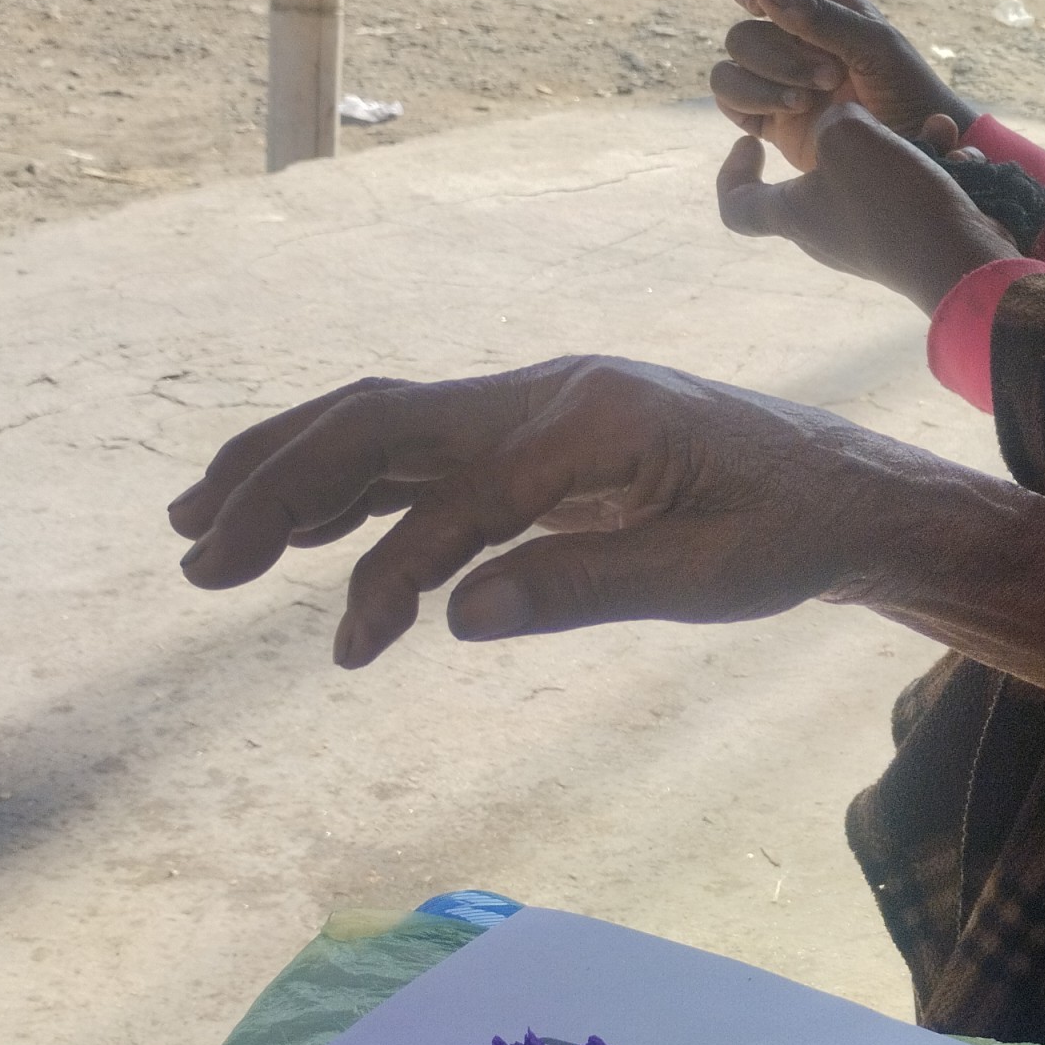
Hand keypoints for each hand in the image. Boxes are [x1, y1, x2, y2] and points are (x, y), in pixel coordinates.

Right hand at [166, 358, 955, 667]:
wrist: (847, 489)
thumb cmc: (790, 533)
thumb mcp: (709, 577)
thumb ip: (586, 585)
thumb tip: (458, 616)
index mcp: (595, 419)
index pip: (462, 497)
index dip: (396, 573)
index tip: (357, 650)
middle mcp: (551, 393)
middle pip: (384, 422)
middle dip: (281, 485)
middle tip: (197, 561)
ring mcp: (538, 407)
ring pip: (388, 425)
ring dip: (291, 474)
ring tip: (199, 536)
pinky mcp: (537, 436)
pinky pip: (423, 449)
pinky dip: (349, 484)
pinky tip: (294, 528)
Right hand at [713, 0, 968, 169]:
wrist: (919, 154)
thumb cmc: (908, 92)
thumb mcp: (875, 46)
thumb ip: (822, 16)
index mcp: (823, 10)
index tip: (757, 3)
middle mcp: (794, 43)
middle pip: (743, 31)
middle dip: (780, 56)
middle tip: (829, 78)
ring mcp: (778, 82)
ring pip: (731, 66)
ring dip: (764, 82)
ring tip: (808, 102)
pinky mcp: (770, 120)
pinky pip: (728, 100)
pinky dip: (747, 102)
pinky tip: (788, 113)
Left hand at [718, 99, 1025, 314]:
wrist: (955, 256)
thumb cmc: (888, 197)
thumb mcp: (847, 132)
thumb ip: (835, 116)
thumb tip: (855, 127)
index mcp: (793, 215)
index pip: (737, 206)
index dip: (732, 173)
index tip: (750, 140)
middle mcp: (826, 234)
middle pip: (815, 180)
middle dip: (847, 138)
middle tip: (864, 117)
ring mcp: (870, 242)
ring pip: (878, 176)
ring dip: (907, 146)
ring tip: (935, 130)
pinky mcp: (912, 241)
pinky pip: (916, 192)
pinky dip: (935, 168)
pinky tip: (959, 155)